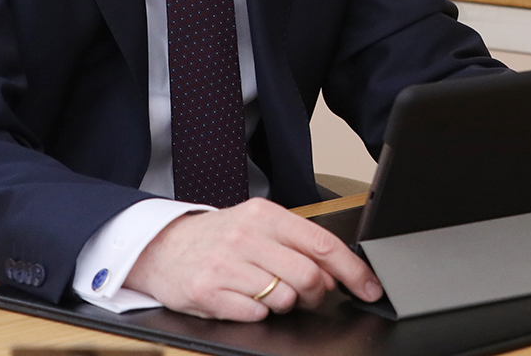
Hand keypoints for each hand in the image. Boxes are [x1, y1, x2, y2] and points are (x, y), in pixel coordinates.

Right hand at [124, 198, 382, 319]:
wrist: (159, 247)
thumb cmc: (218, 238)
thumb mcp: (258, 225)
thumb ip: (297, 243)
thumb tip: (337, 272)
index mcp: (266, 216)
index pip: (323, 245)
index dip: (354, 271)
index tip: (371, 288)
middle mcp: (247, 237)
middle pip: (309, 277)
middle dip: (318, 294)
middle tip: (309, 295)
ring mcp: (226, 265)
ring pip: (284, 298)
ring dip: (285, 303)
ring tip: (266, 290)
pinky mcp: (207, 292)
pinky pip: (255, 313)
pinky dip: (258, 312)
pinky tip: (245, 298)